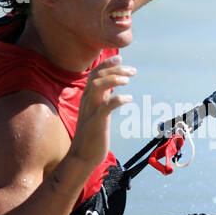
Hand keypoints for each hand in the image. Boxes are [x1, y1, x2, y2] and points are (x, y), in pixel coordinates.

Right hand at [68, 56, 133, 170]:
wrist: (83, 156)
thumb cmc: (92, 135)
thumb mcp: (97, 112)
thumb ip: (102, 99)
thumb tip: (111, 88)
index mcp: (87, 98)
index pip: (94, 74)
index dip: (106, 64)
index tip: (120, 58)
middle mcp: (87, 101)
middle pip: (97, 76)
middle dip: (115, 69)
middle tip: (132, 71)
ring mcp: (90, 111)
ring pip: (98, 86)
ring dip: (114, 79)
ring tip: (128, 80)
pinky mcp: (96, 123)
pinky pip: (106, 106)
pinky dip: (118, 99)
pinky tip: (129, 98)